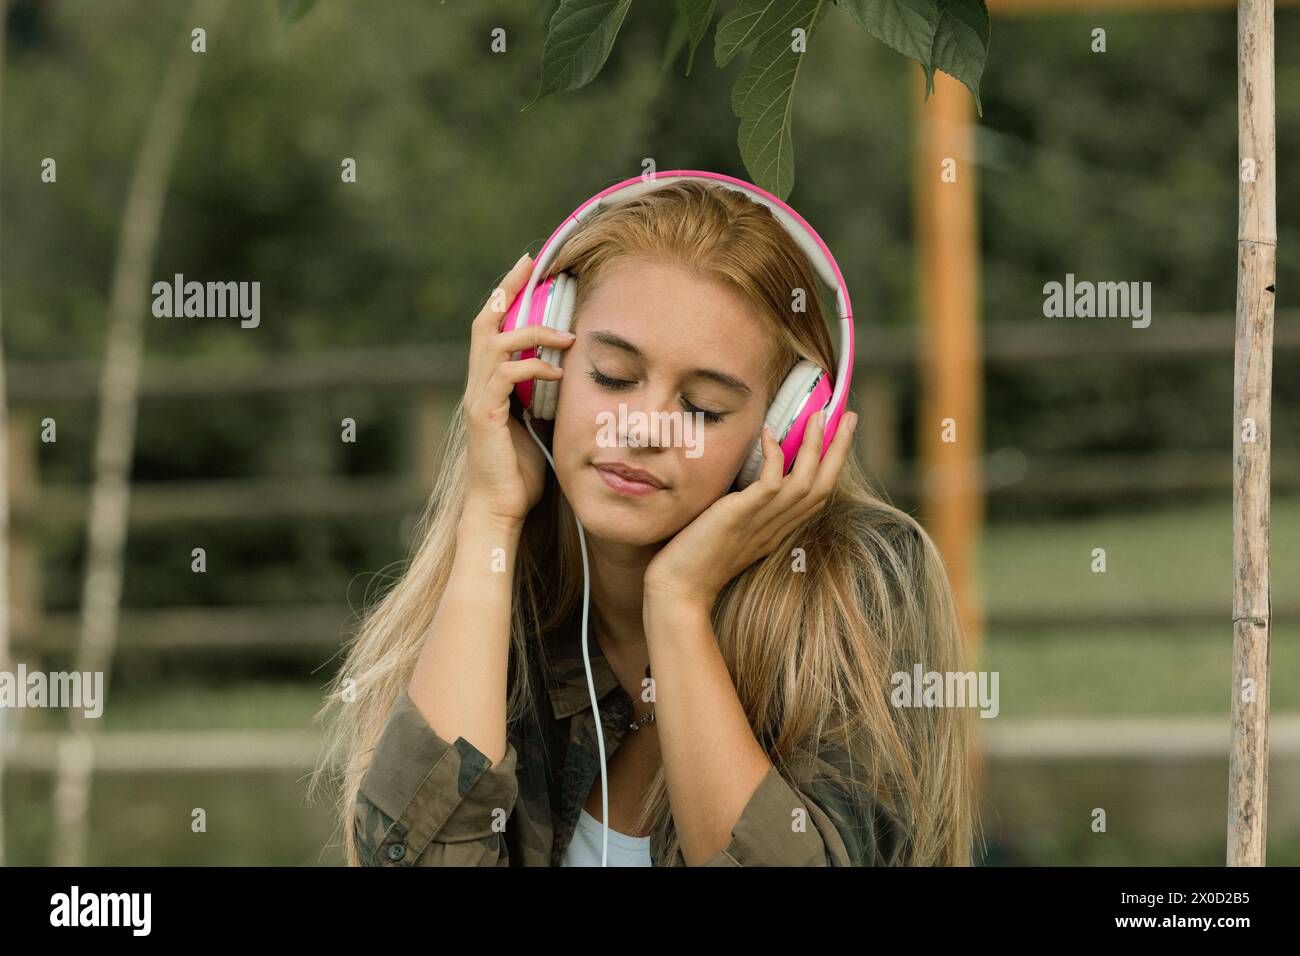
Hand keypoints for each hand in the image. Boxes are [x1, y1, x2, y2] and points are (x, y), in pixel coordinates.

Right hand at [462, 252, 577, 525]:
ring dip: (531, 332)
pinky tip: (558, 372)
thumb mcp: (539, 423)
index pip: (492, 328)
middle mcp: (478, 385)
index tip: (528, 268)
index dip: (506, 295)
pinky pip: (506, 377)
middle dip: (506, 290)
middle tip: (531, 265)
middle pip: (483, 322)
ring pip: (493, 344)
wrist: (500, 508)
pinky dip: (533, 367)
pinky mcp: (485, 416)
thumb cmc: (521, 472)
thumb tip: (572, 372)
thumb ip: (545, 395)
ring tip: (565, 335)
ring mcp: (479, 399)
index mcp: (489, 384)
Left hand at [643, 408, 859, 608]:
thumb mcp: (730, 530)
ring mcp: (761, 522)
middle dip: (839, 449)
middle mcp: (776, 527)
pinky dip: (774, 456)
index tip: (839, 435)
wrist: (678, 590)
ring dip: (815, 446)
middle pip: (822, 485)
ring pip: (804, 482)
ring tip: (819, 415)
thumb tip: (747, 481)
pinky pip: (770, 483)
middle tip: (850, 416)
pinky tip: (770, 432)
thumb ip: (746, 509)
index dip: (832, 465)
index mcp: (777, 530)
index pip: (817, 495)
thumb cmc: (695, 560)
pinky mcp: (741, 516)